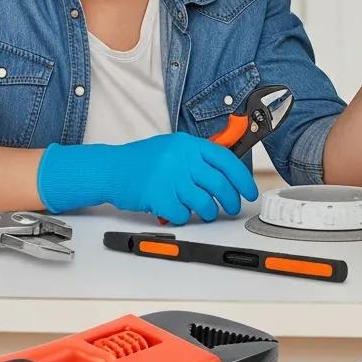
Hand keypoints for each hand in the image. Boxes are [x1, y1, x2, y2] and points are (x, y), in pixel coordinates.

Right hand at [37, 133, 258, 222]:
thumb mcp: (173, 148)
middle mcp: (181, 158)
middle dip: (231, 201)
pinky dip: (183, 217)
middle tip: (232, 208)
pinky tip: (177, 211)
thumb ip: (198, 157)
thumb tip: (229, 172)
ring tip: (205, 213)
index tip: (250, 192)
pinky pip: (182, 215)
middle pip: (219, 185)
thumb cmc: (143, 161)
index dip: (243, 179)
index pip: (226, 161)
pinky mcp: (158, 197)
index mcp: (188, 144)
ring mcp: (169, 178)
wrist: (111, 169)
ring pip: (204, 203)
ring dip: (209, 213)